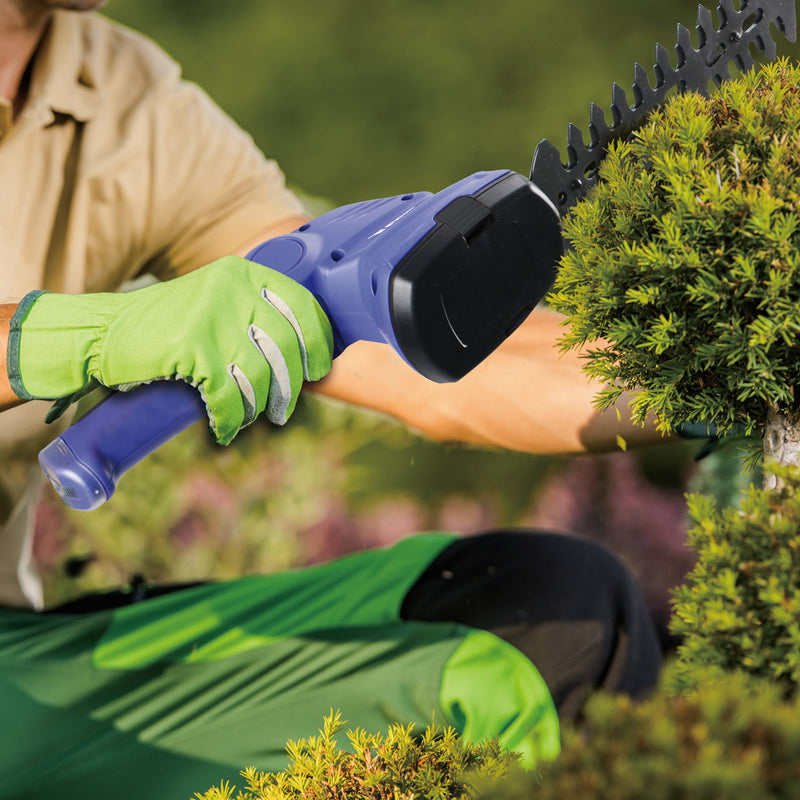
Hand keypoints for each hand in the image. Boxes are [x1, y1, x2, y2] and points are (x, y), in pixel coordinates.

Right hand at [9, 256, 333, 443]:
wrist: (101, 334)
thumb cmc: (167, 326)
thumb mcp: (216, 302)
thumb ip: (256, 315)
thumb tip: (305, 353)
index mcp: (243, 273)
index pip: (302, 305)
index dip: (318, 342)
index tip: (319, 369)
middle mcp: (231, 288)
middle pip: (286, 345)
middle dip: (289, 386)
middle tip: (282, 409)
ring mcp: (211, 317)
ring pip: (260, 375)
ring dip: (257, 406)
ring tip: (246, 418)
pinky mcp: (191, 348)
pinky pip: (227, 396)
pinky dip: (228, 419)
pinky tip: (223, 429)